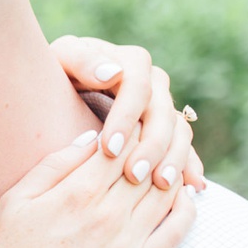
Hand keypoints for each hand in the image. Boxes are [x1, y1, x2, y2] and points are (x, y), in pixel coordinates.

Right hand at [0, 126, 196, 247]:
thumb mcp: (12, 206)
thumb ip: (52, 166)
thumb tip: (92, 137)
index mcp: (75, 192)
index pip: (120, 141)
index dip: (132, 124)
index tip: (135, 116)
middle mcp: (107, 214)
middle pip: (148, 160)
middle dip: (158, 139)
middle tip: (164, 128)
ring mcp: (127, 243)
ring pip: (167, 190)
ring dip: (176, 167)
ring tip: (175, 155)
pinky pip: (177, 229)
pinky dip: (187, 206)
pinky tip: (185, 194)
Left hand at [49, 34, 206, 189]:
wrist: (55, 95)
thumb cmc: (54, 75)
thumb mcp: (61, 59)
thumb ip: (82, 60)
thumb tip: (112, 73)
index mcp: (131, 63)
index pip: (138, 87)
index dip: (126, 118)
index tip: (109, 149)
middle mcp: (153, 84)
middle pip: (162, 113)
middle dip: (151, 145)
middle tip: (135, 174)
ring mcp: (161, 109)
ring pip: (178, 131)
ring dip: (174, 158)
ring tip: (162, 184)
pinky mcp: (165, 132)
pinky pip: (183, 148)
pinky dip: (189, 166)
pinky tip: (193, 188)